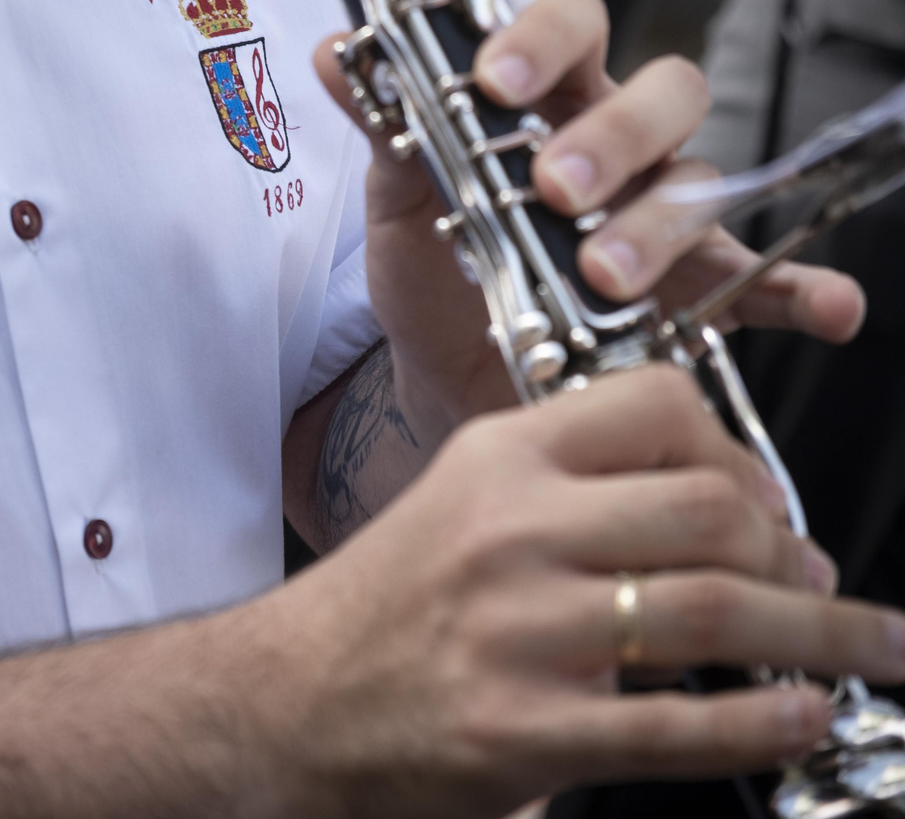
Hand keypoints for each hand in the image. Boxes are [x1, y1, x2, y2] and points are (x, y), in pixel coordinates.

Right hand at [253, 367, 904, 818]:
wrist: (289, 698)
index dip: (742, 451)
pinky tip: (802, 715)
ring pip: (715, 611)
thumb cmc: (384, 603)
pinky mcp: (523, 729)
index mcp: (499, 458)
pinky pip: (679, 725)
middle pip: (711, 511)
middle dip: (796, 554)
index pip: (659, 407)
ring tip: (870, 650)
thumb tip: (719, 514)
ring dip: (823, 637)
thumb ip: (572, 488)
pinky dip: (766, 722)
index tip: (767, 500)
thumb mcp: (461, 500)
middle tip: (819, 585)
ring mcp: (519, 630)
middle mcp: (512, 530)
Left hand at [314, 0, 864, 429]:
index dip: (542, 39)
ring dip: (661, 225)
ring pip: (700, 186)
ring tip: (605, 274)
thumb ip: (386, 131)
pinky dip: (798, 292)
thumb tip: (337, 53)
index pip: (573, 27)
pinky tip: (823, 308)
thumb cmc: (435, 275)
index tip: (494, 81)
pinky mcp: (692, 296)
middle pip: (661, 95)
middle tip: (554, 189)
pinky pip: (765, 283)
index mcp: (548, 104)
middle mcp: (620, 148)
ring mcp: (663, 219)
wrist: (444, 378)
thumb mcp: (398, 207)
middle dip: (611, 137)